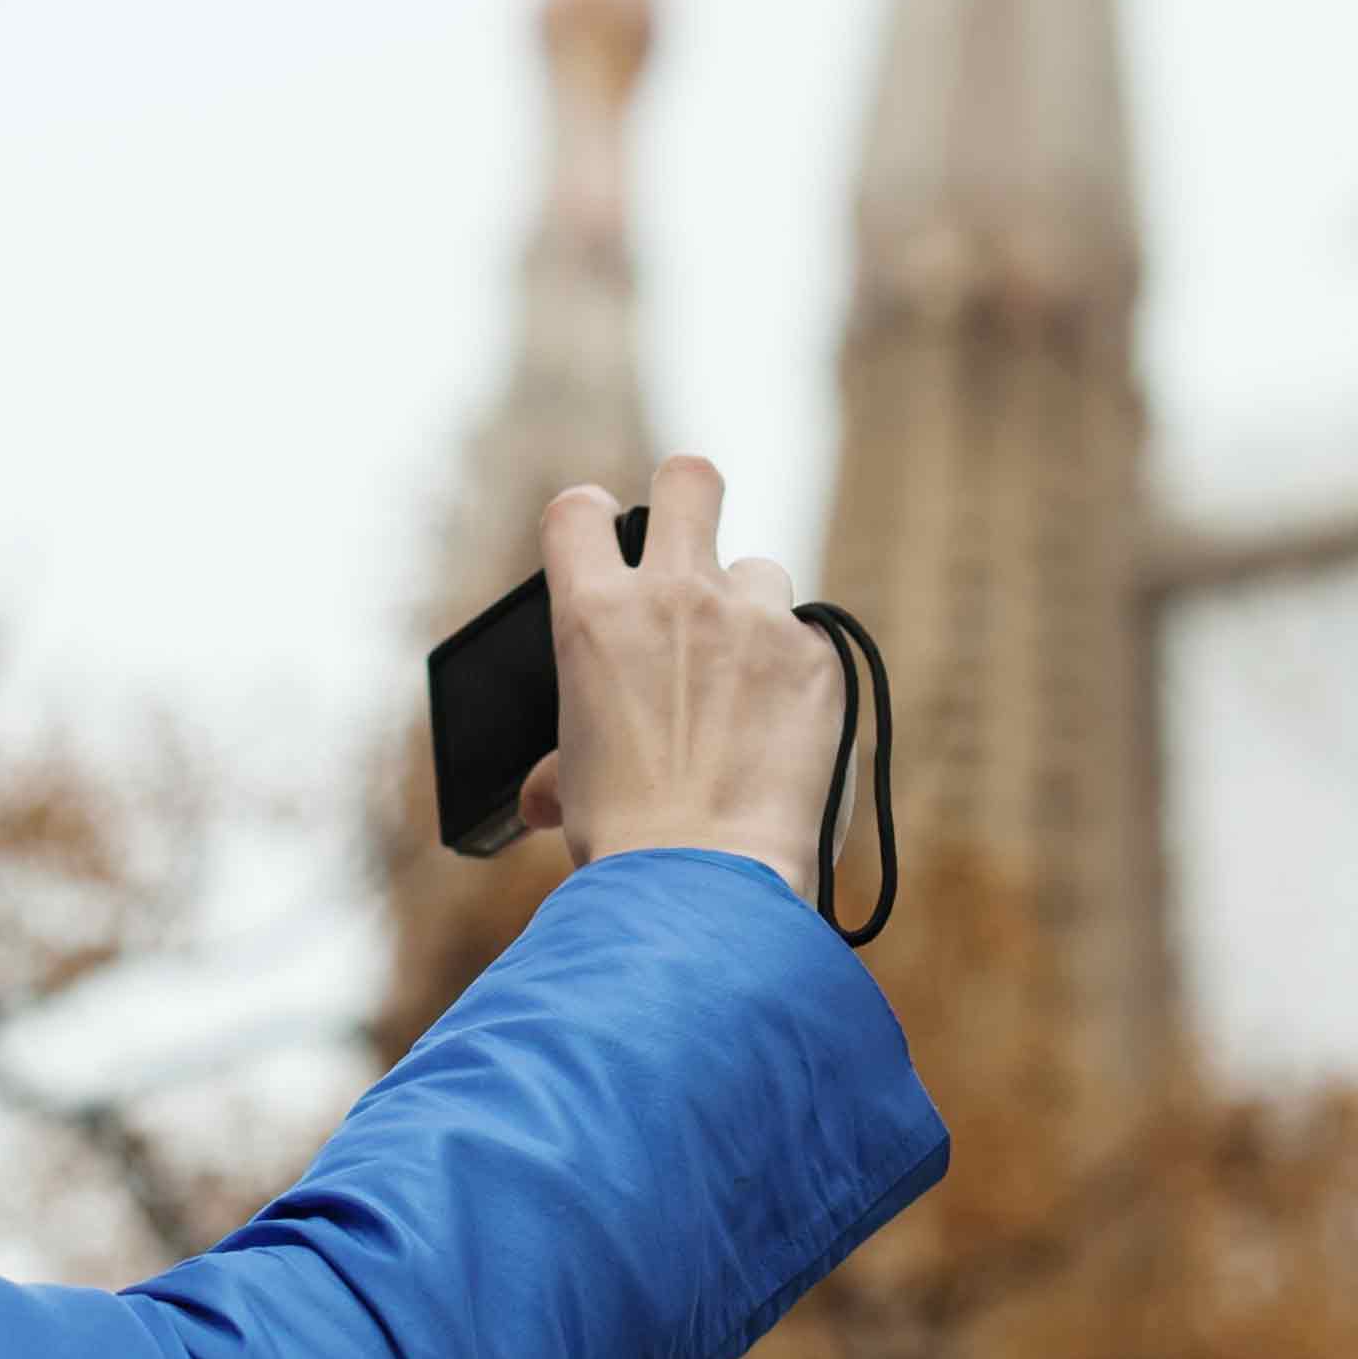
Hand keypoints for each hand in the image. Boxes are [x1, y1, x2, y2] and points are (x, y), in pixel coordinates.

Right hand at [512, 456, 838, 900]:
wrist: (707, 880)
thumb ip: (560, 760)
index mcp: (595, 614)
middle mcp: (675, 595)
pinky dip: (796, 674)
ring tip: (745, 688)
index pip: (578, 511)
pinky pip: (808, 640)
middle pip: (690, 478)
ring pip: (759, 571)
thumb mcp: (571, 783)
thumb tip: (540, 795)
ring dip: (751, 615)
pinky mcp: (817, 658)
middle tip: (693, 541)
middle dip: (689, 495)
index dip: (590, 520)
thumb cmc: (626, 839)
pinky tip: (783, 729)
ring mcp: (753, 620)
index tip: (605, 544)